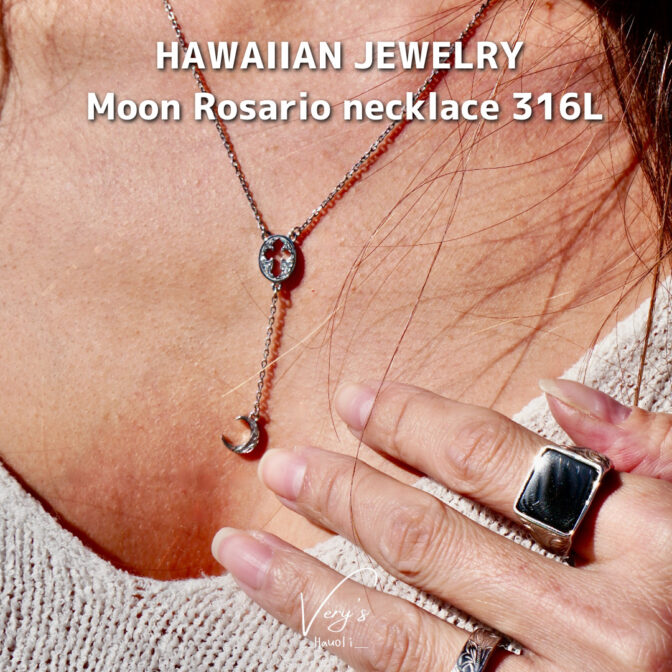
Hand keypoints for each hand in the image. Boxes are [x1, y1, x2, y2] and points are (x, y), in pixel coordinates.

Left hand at [211, 380, 671, 670]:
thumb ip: (649, 445)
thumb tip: (556, 392)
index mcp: (655, 546)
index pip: (495, 459)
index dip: (414, 421)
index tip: (357, 399)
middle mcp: (607, 632)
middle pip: (433, 540)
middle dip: (343, 494)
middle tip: (283, 463)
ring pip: (403, 636)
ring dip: (309, 584)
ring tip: (242, 547)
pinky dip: (347, 651)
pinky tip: (300, 617)